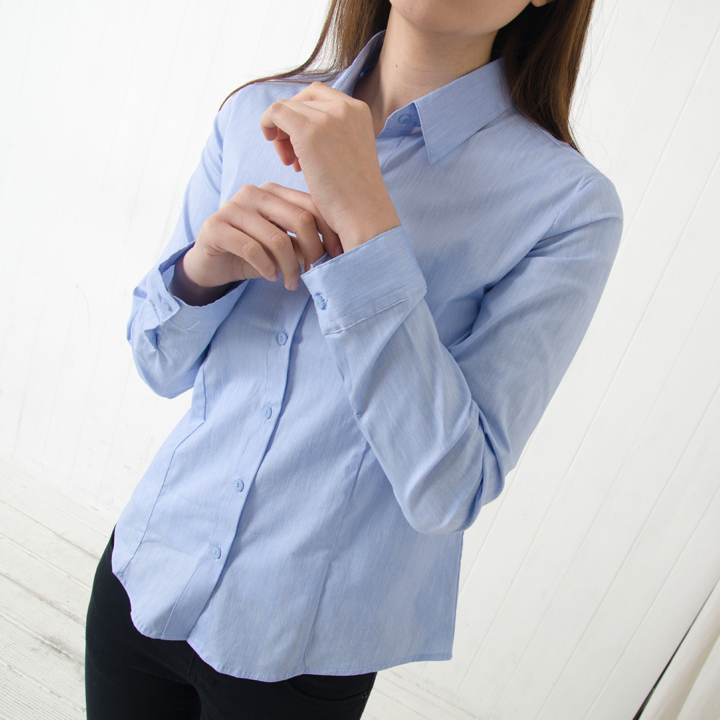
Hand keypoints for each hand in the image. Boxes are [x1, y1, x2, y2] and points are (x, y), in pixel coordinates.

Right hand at [181, 182, 342, 292]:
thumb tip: (332, 252)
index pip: (312, 205)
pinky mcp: (215, 226)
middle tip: (313, 273)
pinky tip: (270, 277)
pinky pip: (251, 248)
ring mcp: (232, 207)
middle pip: (300, 219)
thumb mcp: (283, 248)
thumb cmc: (252, 254)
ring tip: (291, 282)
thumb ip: (304, 243)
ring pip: (277, 238)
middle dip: (313, 251)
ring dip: (289, 267)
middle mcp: (253, 193)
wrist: (211, 264)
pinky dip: (266, 267)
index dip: (329, 233)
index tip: (336, 257)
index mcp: (274, 191)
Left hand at [259, 82, 400, 251]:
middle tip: (292, 158)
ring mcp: (327, 116)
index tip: (303, 148)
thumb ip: (332, 135)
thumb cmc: (355, 195)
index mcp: (359, 109)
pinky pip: (275, 112)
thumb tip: (299, 130)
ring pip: (285, 106)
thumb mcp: (348, 153)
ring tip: (290, 164)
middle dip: (290, 126)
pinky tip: (281, 157)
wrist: (364, 214)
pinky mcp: (308, 130)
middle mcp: (345, 106)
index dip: (303, 117)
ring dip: (280, 133)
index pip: (318, 96)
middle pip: (301, 100)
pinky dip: (268, 127)